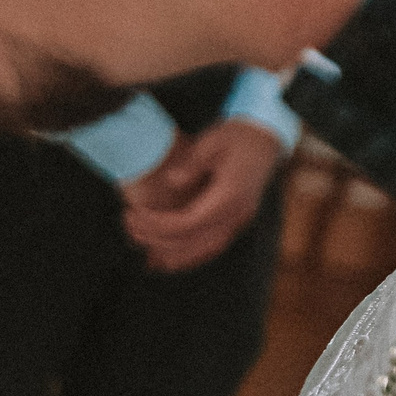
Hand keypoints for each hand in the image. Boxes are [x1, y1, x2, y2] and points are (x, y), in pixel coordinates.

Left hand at [119, 118, 282, 273]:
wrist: (265, 137)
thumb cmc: (235, 136)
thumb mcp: (211, 141)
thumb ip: (191, 163)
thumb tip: (172, 181)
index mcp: (230, 194)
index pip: (189, 222)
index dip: (158, 224)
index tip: (133, 215)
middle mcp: (237, 213)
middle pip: (193, 239)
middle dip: (157, 238)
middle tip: (130, 227)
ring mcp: (239, 219)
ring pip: (204, 249)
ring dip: (172, 252)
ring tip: (142, 247)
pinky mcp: (237, 220)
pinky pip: (213, 246)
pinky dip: (190, 255)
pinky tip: (168, 259)